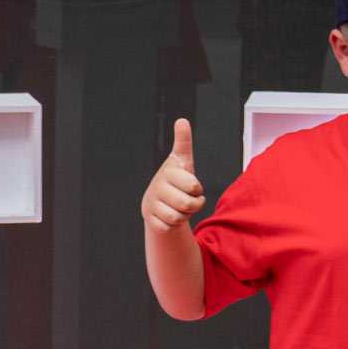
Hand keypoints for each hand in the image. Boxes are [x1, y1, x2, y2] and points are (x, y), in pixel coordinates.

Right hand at [141, 118, 204, 232]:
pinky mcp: (150, 219)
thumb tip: (182, 121)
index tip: (192, 186)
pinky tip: (170, 217)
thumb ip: (183, 142)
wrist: (157, 202)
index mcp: (168, 172)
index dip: (198, 190)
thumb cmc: (175, 180)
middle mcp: (157, 187)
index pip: (194, 186)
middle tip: (188, 200)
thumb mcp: (182, 161)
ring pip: (179, 217)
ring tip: (179, 208)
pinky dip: (174, 226)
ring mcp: (152, 204)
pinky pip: (170, 227)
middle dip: (194, 205)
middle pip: (187, 204)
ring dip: (184, 216)